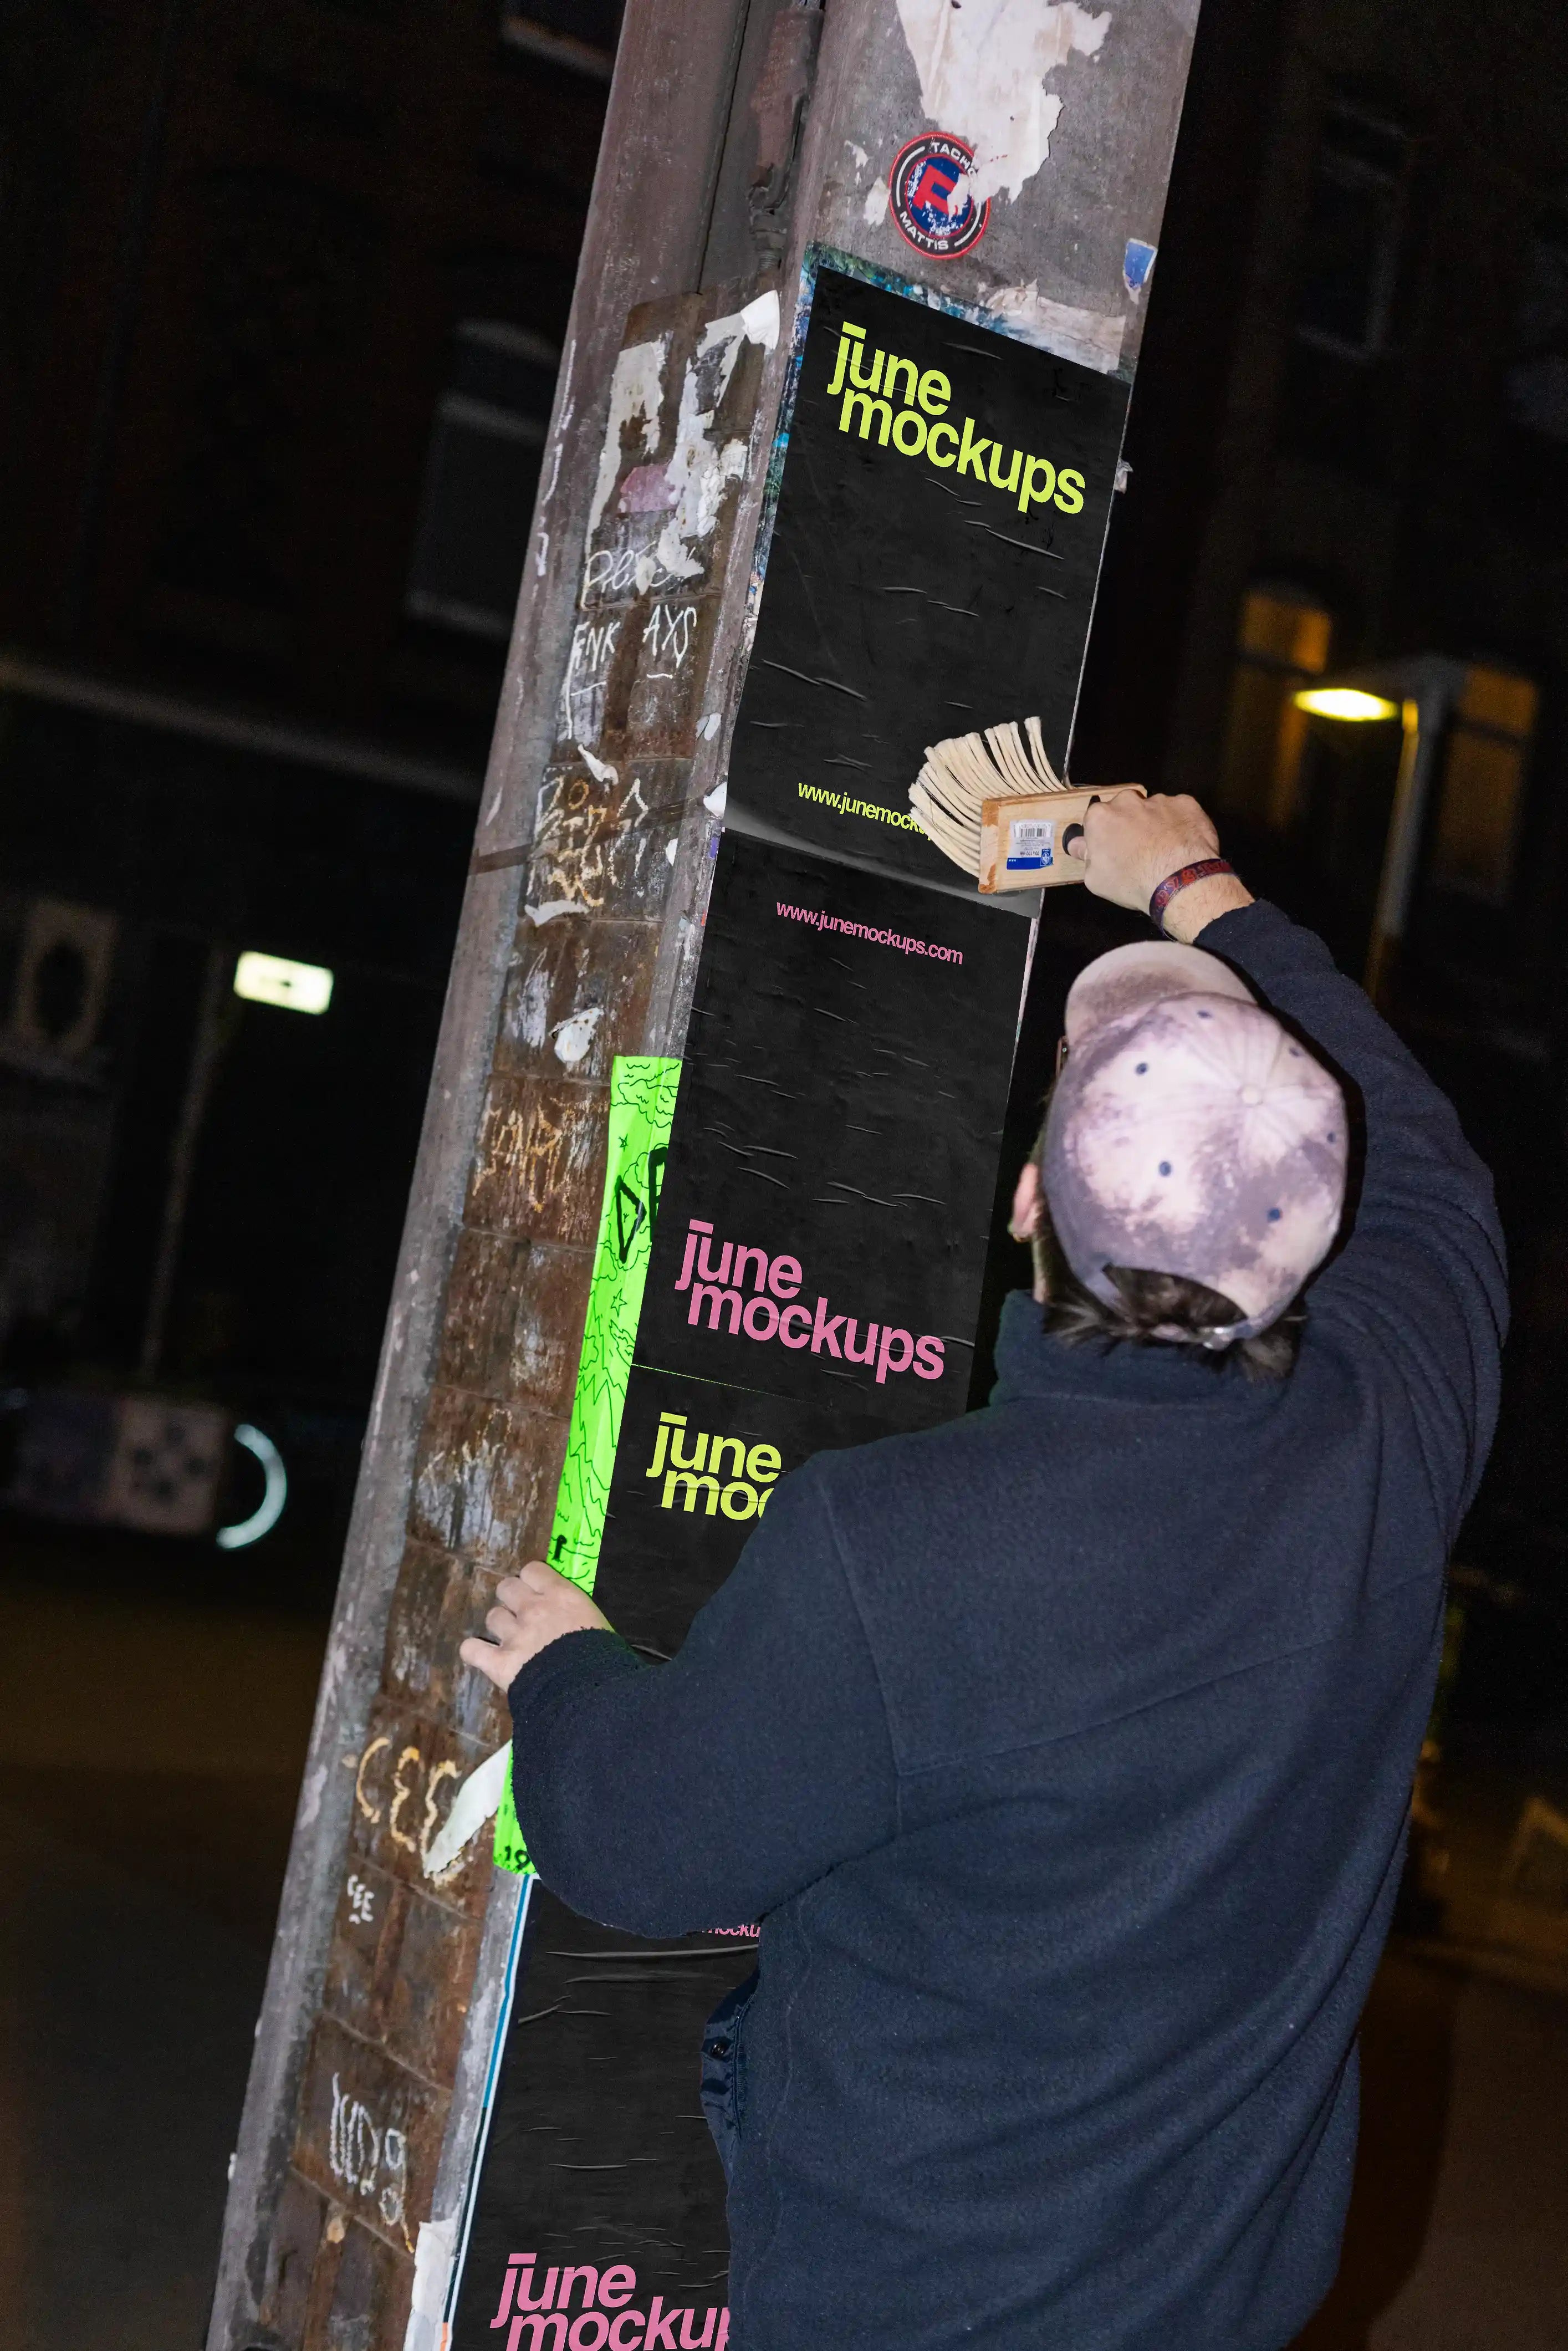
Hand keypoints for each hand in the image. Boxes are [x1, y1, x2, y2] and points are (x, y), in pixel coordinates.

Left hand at [459, 1560, 611, 1692]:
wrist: (587, 1690)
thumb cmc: (603, 1657)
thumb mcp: (599, 1624)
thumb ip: (578, 1615)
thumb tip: (573, 1621)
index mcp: (560, 1595)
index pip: (532, 1570)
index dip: (532, 1581)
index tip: (538, 1592)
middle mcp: (533, 1608)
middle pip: (507, 1587)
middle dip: (513, 1599)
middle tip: (524, 1615)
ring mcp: (513, 1635)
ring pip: (492, 1617)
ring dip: (500, 1626)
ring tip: (512, 1640)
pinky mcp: (499, 1662)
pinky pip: (471, 1649)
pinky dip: (474, 1652)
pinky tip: (482, 1655)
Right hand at [1065, 791, 1251, 939]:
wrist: (1181, 880)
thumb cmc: (1132, 881)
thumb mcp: (1096, 879)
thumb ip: (1085, 856)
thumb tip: (1078, 844)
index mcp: (1101, 816)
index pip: (1096, 819)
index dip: (1103, 835)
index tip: (1111, 849)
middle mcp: (1128, 801)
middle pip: (1125, 808)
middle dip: (1129, 823)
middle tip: (1138, 849)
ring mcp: (1159, 800)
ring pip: (1153, 809)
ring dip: (1155, 824)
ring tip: (1164, 850)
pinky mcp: (1186, 803)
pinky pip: (1179, 811)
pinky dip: (1179, 824)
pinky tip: (1182, 843)